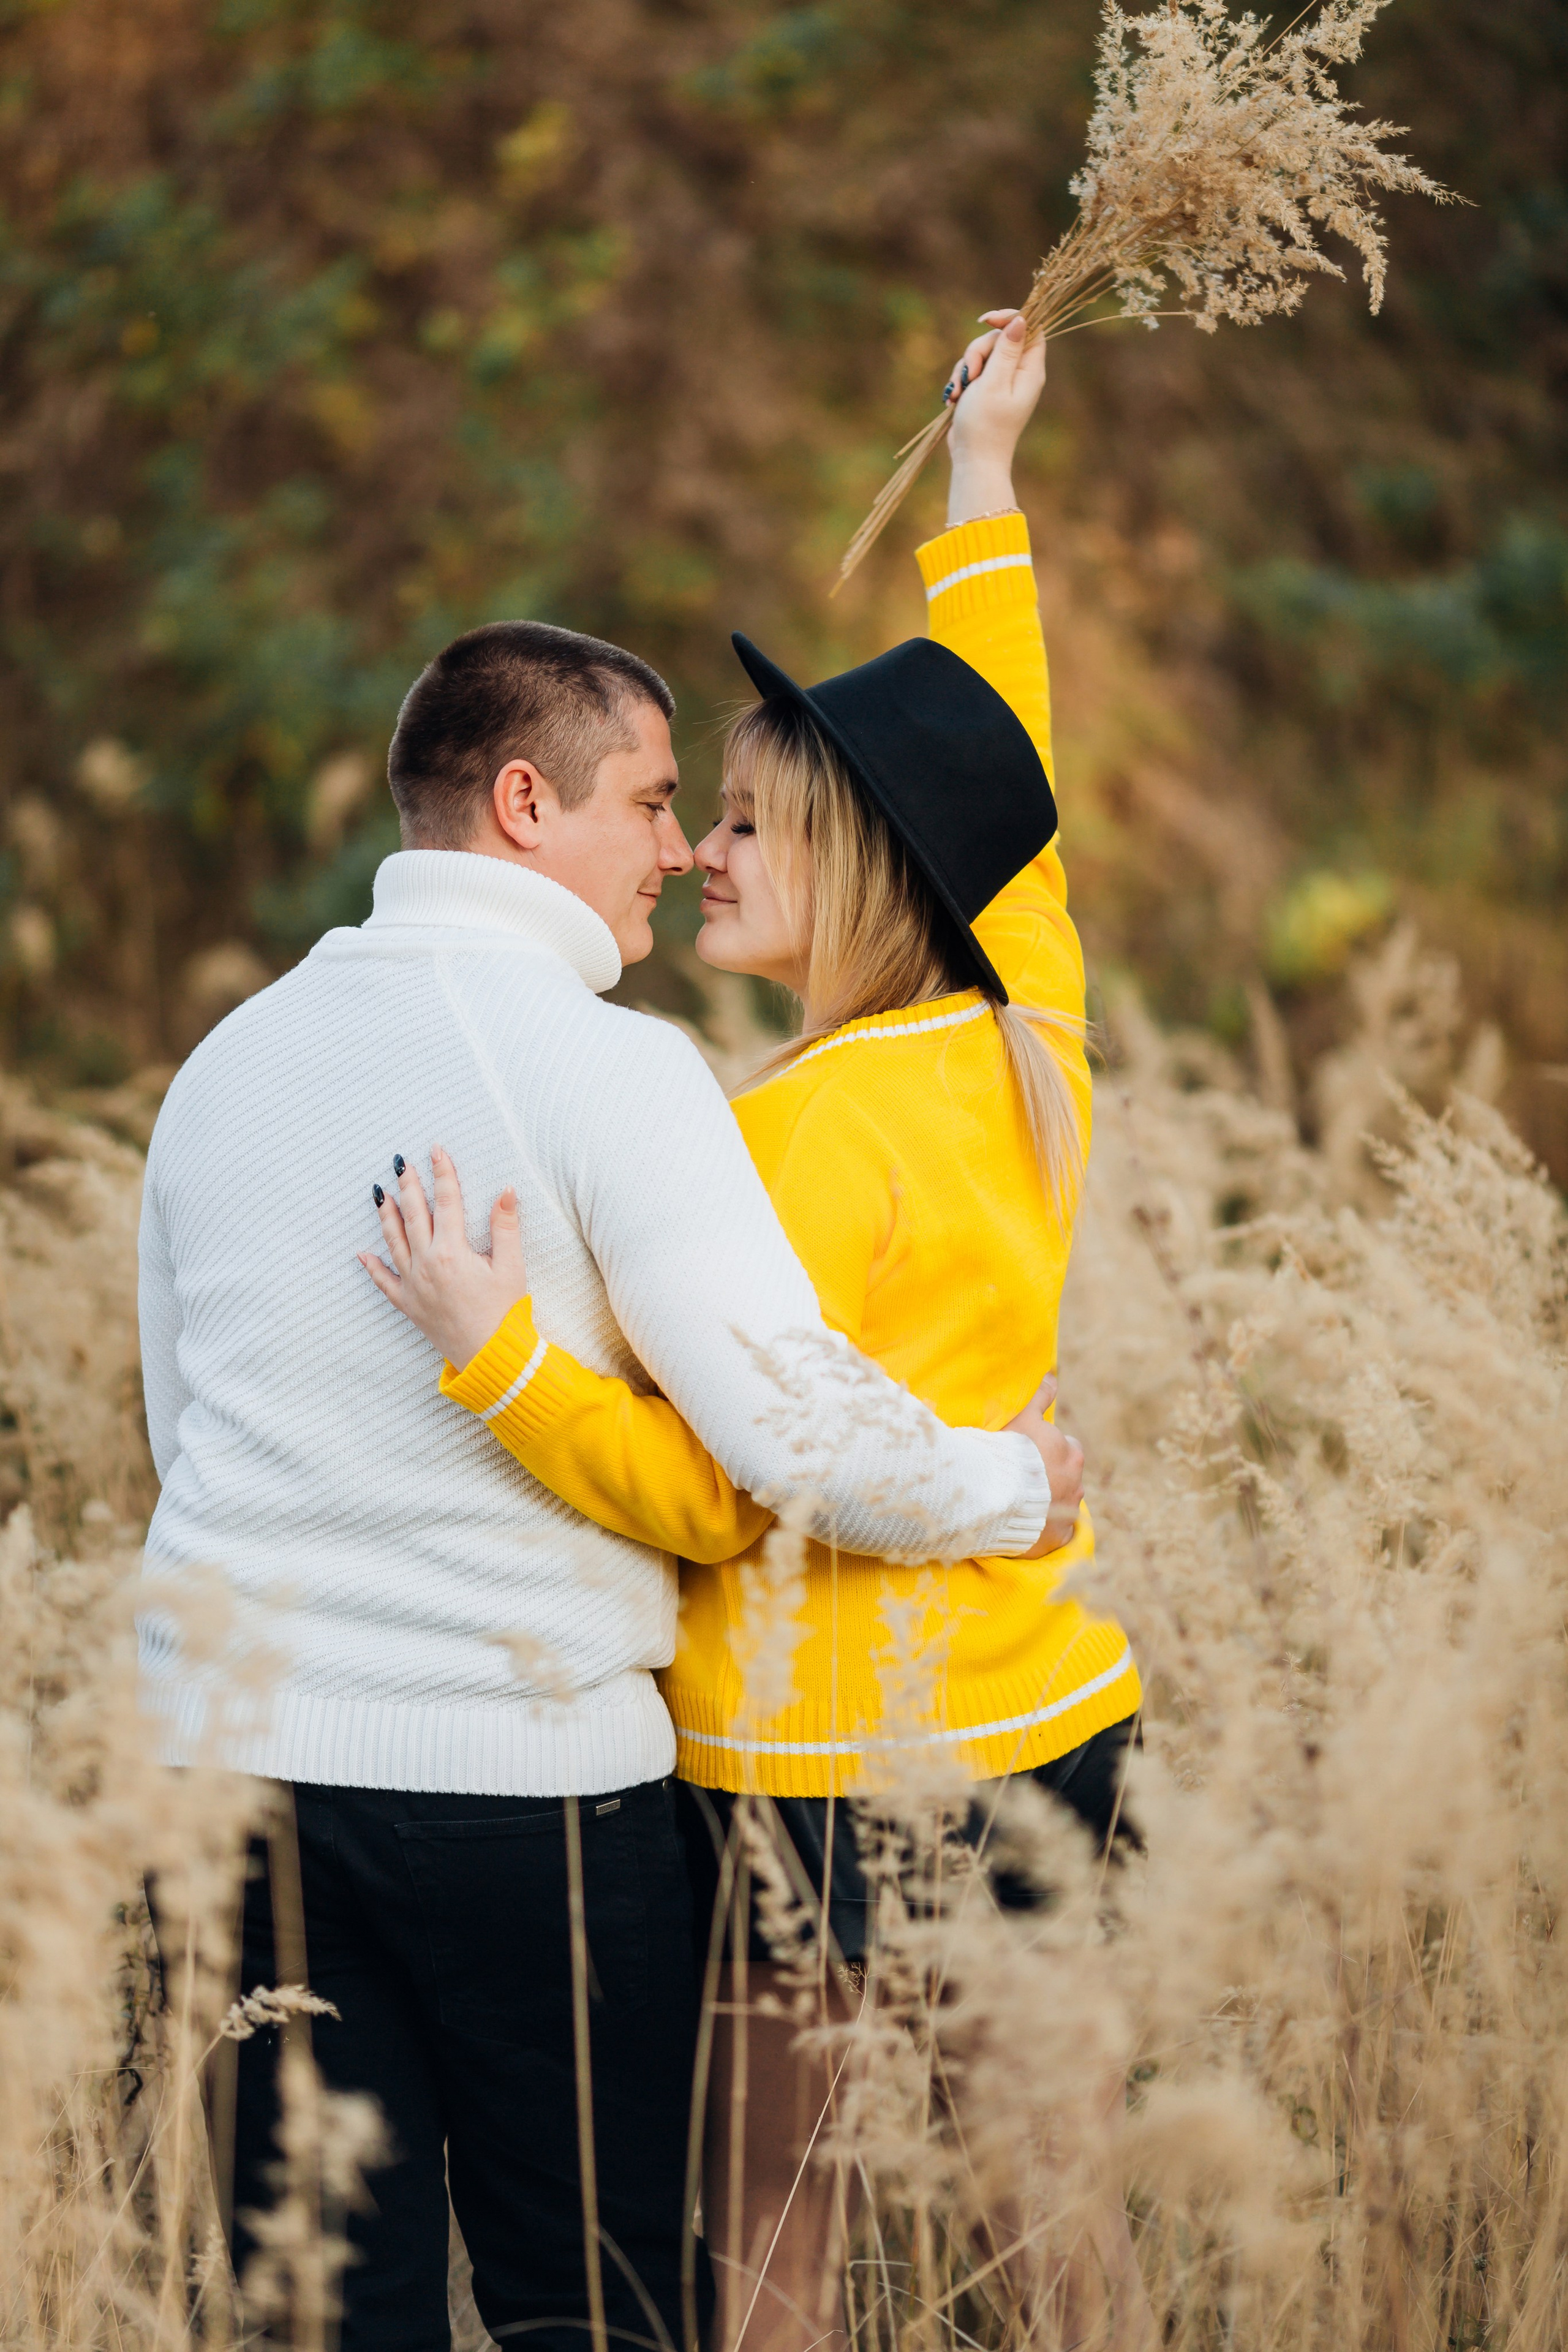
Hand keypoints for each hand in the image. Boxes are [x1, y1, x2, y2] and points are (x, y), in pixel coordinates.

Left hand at [358, 1145, 528, 1371]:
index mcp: (452, 1251)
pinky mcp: (409, 1305)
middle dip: (408, 1186)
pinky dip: (372, 1267)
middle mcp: (426, 1264)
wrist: (491, 1357)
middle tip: (401, 1164)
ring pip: (394, 1242)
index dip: (442, 1173)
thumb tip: (506, 1191)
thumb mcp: (511, 1267)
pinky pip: (384, 1282)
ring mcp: (414, 1285)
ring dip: (386, 1216)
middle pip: (414, 1216)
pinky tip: (362, 1254)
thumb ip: (505, 1226)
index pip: (446, 1202)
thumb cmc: (505, 1313)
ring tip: (380, 1193)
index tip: (435, 1150)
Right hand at [942, 308, 1045, 527]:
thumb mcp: (994, 382)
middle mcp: (1018, 373)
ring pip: (981, 355)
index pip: (1030, 328)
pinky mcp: (985, 390)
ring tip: (960, 393)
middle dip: (977, 352)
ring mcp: (1001, 382)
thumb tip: (1021, 320)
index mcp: (1029, 370)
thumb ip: (1007, 350)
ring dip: (965, 369)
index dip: (1009, 318)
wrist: (973, 460)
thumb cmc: (985, 425)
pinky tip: (954, 399)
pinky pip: (972, 371)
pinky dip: (961, 381)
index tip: (985, 321)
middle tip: (971, 374)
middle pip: (999, 339)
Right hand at [1005, 1375, 1084, 1558]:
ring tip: (1021, 1502)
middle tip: (1027, 1480)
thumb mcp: (1024, 1417)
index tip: (1031, 1456)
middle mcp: (1076, 1482)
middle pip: (1068, 1478)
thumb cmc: (1009, 1451)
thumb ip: (1040, 1396)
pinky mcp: (1058, 1536)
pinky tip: (1027, 1524)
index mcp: (1070, 1453)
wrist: (997, 1495)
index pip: (1068, 1449)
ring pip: (1063, 1504)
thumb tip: (1052, 1373)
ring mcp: (1068, 1511)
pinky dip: (1045, 1528)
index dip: (1049, 1452)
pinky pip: (1056, 1531)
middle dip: (1053, 1478)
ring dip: (1048, 1502)